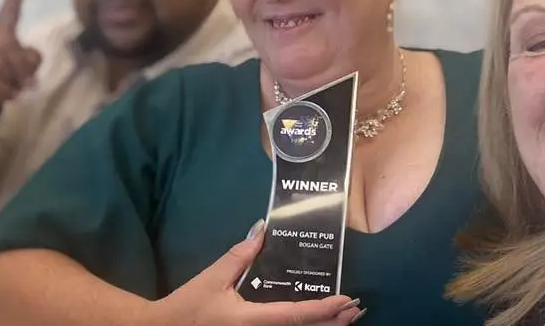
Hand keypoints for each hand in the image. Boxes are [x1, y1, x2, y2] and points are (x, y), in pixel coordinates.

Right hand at [0, 0, 41, 134]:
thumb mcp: (16, 68)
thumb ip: (28, 62)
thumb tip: (31, 78)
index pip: (9, 11)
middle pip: (15, 48)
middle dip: (24, 69)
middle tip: (24, 83)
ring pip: (4, 66)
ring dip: (14, 84)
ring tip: (12, 90)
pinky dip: (5, 93)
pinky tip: (5, 96)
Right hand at [154, 222, 363, 324]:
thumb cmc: (187, 307)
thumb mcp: (212, 278)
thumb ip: (239, 256)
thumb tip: (261, 229)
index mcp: (249, 320)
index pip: (294, 315)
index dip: (323, 309)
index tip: (346, 300)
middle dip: (333, 323)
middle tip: (357, 309)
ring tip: (345, 317)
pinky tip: (316, 322)